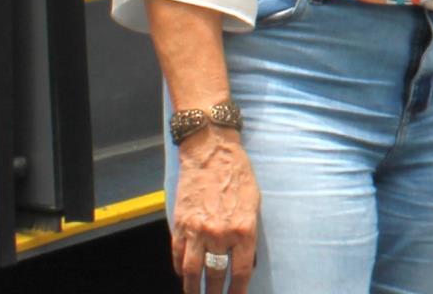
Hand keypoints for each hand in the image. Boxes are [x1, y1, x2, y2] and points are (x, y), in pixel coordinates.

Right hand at [168, 131, 259, 293]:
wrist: (211, 152)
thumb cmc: (238, 174)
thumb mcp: (254, 203)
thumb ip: (249, 233)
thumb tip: (244, 259)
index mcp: (244, 229)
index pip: (240, 272)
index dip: (237, 291)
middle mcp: (220, 233)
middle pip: (216, 275)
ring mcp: (197, 230)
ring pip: (192, 272)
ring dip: (193, 289)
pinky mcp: (180, 224)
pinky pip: (178, 255)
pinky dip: (180, 268)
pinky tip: (184, 275)